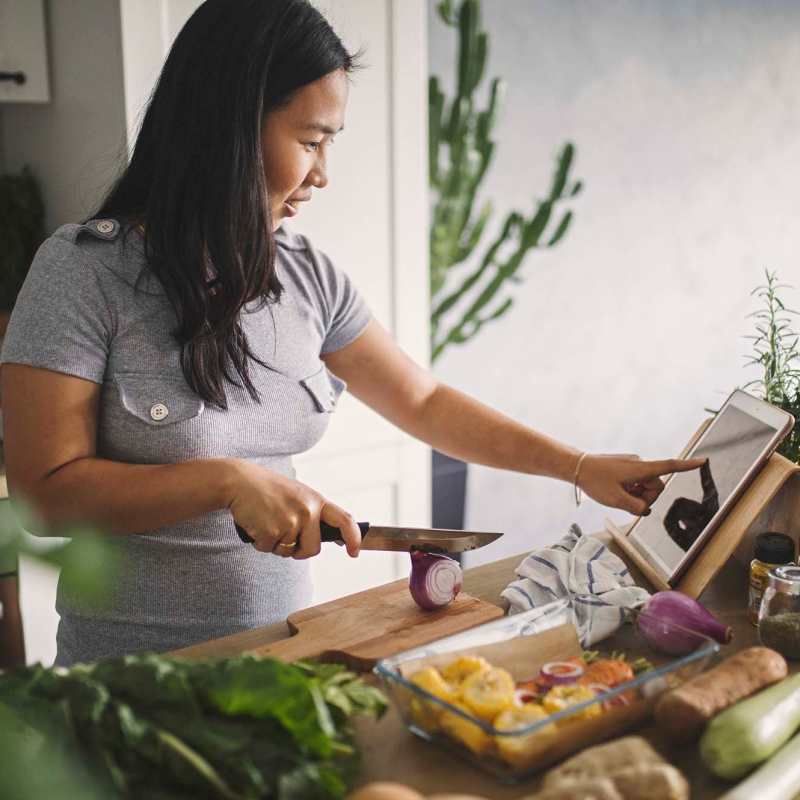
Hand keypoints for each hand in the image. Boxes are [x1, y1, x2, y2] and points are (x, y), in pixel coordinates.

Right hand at [225, 460, 360, 558]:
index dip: (354, 538)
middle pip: (312, 549)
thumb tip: (331, 538)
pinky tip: (257, 523)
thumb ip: (313, 514)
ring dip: (276, 544)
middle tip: (283, 534)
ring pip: (288, 552)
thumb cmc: (268, 490)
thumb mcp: (298, 496)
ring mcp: (290, 521)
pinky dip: (261, 543)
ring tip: (267, 521)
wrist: (240, 481)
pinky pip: (269, 550)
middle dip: (299, 550)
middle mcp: (307, 510)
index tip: (355, 552)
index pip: (345, 520)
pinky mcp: (272, 531)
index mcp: (316, 501)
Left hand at [577, 453, 706, 515]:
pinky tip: (615, 490)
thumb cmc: (595, 481)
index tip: (703, 461)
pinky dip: (630, 489)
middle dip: (646, 497)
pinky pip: (635, 482)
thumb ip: (636, 507)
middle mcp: (639, 464)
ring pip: (645, 486)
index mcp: (640, 469)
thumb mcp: (616, 500)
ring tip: (618, 495)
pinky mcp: (625, 467)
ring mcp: (632, 465)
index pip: (668, 467)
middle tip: (627, 502)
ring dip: (636, 494)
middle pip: (655, 486)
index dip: (687, 466)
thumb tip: (645, 509)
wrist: (576, 466)